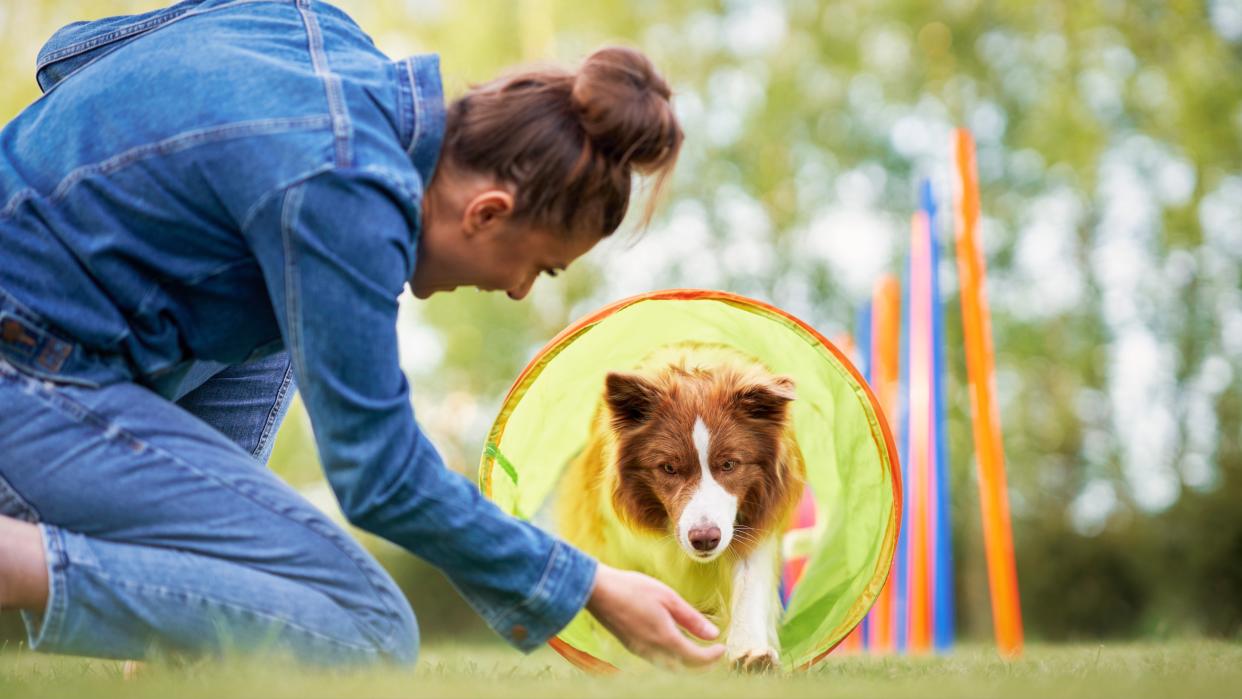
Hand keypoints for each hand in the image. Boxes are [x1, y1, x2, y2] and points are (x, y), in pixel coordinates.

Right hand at [585, 562, 725, 668]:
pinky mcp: (632, 647)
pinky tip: (676, 646)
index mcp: (665, 638)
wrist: (598, 591)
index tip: (722, 648)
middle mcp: (653, 651)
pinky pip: (658, 661)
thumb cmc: (634, 589)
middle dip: (702, 665)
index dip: (712, 657)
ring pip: (671, 667)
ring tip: (699, 652)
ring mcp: (640, 651)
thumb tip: (713, 634)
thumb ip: (691, 618)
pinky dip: (673, 659)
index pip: (695, 658)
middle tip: (715, 654)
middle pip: (684, 668)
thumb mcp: (668, 598)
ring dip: (687, 664)